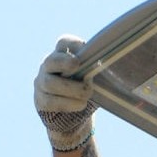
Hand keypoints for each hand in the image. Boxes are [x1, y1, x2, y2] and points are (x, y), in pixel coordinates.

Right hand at [34, 35, 97, 151]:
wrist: (74, 113)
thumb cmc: (86, 89)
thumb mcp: (93, 77)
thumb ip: (97, 70)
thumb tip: (114, 67)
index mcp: (62, 56)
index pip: (63, 43)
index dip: (72, 43)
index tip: (84, 47)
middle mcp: (48, 67)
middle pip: (51, 61)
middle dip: (63, 62)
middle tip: (77, 64)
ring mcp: (42, 83)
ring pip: (50, 83)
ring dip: (71, 89)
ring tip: (87, 93)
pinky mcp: (41, 100)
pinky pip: (51, 102)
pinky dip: (68, 103)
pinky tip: (81, 104)